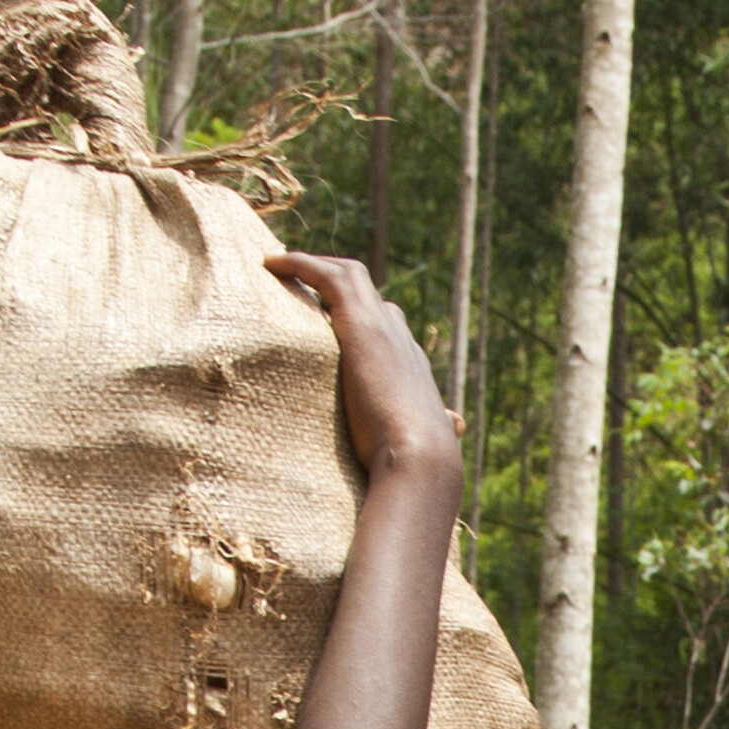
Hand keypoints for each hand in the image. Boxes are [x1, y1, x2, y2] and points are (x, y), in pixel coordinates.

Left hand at [270, 250, 455, 480]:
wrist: (421, 460)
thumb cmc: (416, 466)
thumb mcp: (419, 443)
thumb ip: (434, 431)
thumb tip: (456, 425)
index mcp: (412, 369)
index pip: (390, 331)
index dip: (363, 321)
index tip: (330, 322)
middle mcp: (401, 340)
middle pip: (372, 298)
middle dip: (338, 288)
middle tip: (301, 286)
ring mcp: (383, 328)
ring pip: (351, 275)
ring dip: (317, 266)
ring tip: (281, 264)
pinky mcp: (362, 324)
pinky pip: (329, 277)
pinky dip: (301, 264)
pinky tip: (272, 262)